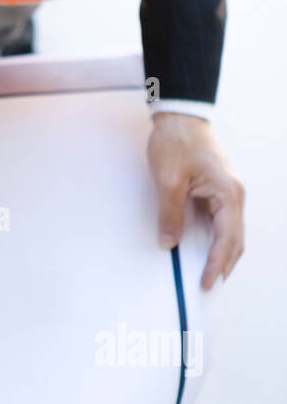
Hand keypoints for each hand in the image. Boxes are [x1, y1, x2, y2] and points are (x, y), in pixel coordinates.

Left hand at [147, 112, 244, 290]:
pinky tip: (202, 251)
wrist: (180, 116)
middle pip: (235, 241)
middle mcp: (234, 196)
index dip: (216, 264)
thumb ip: (170, 214)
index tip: (205, 284)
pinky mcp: (218, 191)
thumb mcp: (168, 181)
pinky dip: (214, 240)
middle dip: (223, 265)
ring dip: (220, 254)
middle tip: (207, 288)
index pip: (226, 239)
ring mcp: (228, 194)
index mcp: (228, 194)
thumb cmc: (177, 142)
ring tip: (207, 275)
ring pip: (229, 233)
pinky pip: (220, 223)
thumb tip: (169, 243)